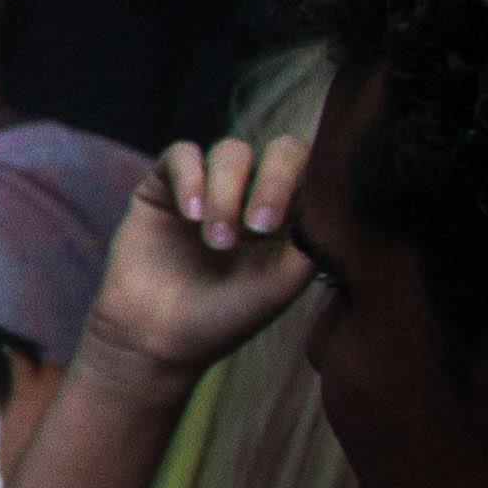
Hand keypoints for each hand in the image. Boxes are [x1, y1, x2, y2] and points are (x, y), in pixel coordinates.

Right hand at [74, 135, 316, 382]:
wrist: (156, 338)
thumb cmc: (225, 317)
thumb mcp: (283, 282)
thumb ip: (312, 238)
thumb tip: (330, 195)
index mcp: (290, 215)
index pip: (315, 171)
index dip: (309, 182)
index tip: (286, 228)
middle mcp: (253, 194)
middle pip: (280, 149)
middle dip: (275, 181)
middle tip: (259, 227)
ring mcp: (207, 185)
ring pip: (231, 152)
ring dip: (226, 193)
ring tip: (216, 241)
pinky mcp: (162, 185)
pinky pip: (182, 153)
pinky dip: (190, 178)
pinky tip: (190, 215)